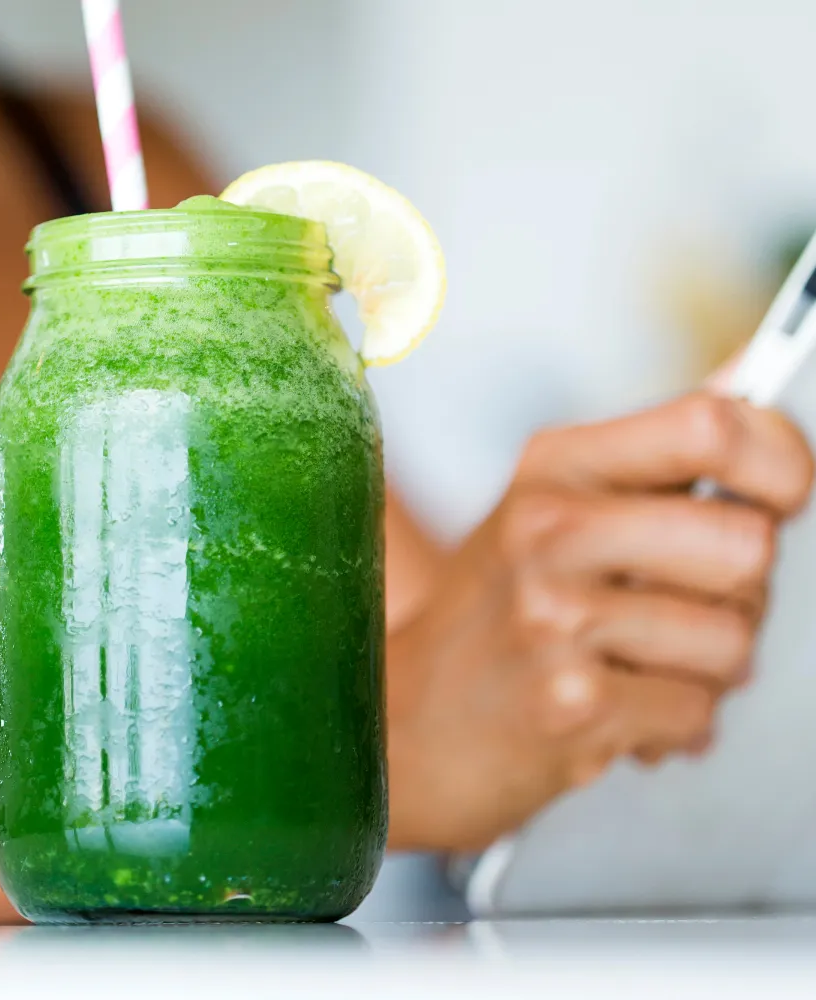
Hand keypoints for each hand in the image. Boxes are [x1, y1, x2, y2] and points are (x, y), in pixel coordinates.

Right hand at [386, 392, 813, 852]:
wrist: (410, 718)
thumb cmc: (492, 614)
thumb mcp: (548, 509)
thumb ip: (652, 454)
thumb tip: (743, 381)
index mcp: (552, 467)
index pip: (709, 427)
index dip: (779, 460)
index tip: (783, 494)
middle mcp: (548, 529)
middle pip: (746, 543)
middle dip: (741, 593)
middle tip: (686, 604)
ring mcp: (554, 615)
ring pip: (734, 640)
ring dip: (704, 669)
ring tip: (635, 664)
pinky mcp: (570, 701)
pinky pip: (696, 711)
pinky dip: (671, 724)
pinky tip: (616, 710)